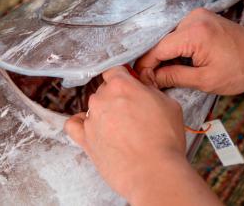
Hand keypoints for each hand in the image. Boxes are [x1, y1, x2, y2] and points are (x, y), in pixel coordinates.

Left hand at [64, 66, 185, 201]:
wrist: (153, 173)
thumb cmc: (164, 141)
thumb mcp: (169, 105)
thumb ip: (152, 87)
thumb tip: (144, 78)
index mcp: (122, 85)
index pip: (115, 70)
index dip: (124, 77)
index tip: (130, 84)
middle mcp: (102, 99)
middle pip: (104, 89)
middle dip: (117, 97)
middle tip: (134, 112)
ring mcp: (91, 119)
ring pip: (93, 107)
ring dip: (104, 113)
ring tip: (122, 129)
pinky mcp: (85, 140)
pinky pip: (73, 125)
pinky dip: (80, 123)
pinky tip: (92, 127)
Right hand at [135, 8, 243, 94]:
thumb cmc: (241, 71)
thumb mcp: (205, 81)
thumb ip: (174, 77)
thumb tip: (150, 79)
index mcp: (194, 33)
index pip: (158, 49)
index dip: (146, 67)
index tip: (141, 82)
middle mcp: (192, 18)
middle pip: (160, 42)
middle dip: (154, 62)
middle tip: (152, 82)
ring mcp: (196, 15)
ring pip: (168, 38)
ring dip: (165, 55)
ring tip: (166, 75)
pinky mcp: (200, 17)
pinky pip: (178, 34)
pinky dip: (175, 48)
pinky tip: (178, 63)